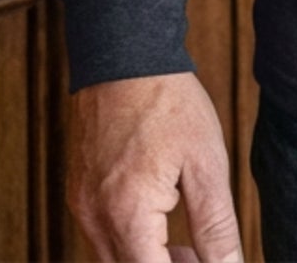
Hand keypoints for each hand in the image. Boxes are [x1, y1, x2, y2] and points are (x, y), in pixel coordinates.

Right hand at [69, 71, 244, 262]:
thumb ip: (216, 226)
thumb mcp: (206, 164)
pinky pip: (103, 236)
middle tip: (204, 256)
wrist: (125, 54)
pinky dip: (132, 241)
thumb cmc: (168, 102)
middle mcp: (95, 219)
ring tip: (189, 247)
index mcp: (127, 217)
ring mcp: (82, 206)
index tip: (209, 260)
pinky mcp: (79, 192)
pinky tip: (162, 220)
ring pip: (114, 260)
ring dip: (150, 260)